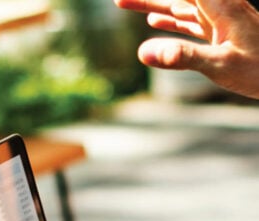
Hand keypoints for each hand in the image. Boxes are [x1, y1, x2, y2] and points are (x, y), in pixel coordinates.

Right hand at [114, 0, 258, 98]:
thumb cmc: (258, 71)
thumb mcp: (218, 65)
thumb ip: (181, 58)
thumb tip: (142, 52)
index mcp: (218, 5)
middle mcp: (217, 6)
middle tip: (118, 0)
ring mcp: (218, 18)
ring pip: (178, 5)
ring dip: (152, 3)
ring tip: (124, 3)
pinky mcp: (218, 32)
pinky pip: (188, 20)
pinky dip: (169, 18)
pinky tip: (154, 19)